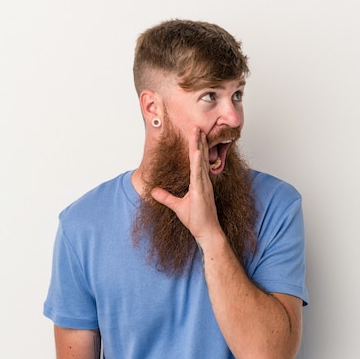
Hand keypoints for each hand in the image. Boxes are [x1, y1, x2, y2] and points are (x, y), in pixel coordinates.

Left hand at [151, 127, 221, 243]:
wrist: (206, 232)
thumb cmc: (197, 220)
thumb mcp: (177, 206)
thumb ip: (166, 197)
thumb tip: (154, 192)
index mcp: (199, 182)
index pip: (197, 161)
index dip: (196, 147)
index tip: (196, 135)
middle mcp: (203, 180)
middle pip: (201, 156)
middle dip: (198, 141)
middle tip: (197, 126)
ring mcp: (203, 184)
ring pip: (200, 161)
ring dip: (199, 146)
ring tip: (197, 132)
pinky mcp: (201, 190)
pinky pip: (199, 173)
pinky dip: (198, 162)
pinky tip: (197, 152)